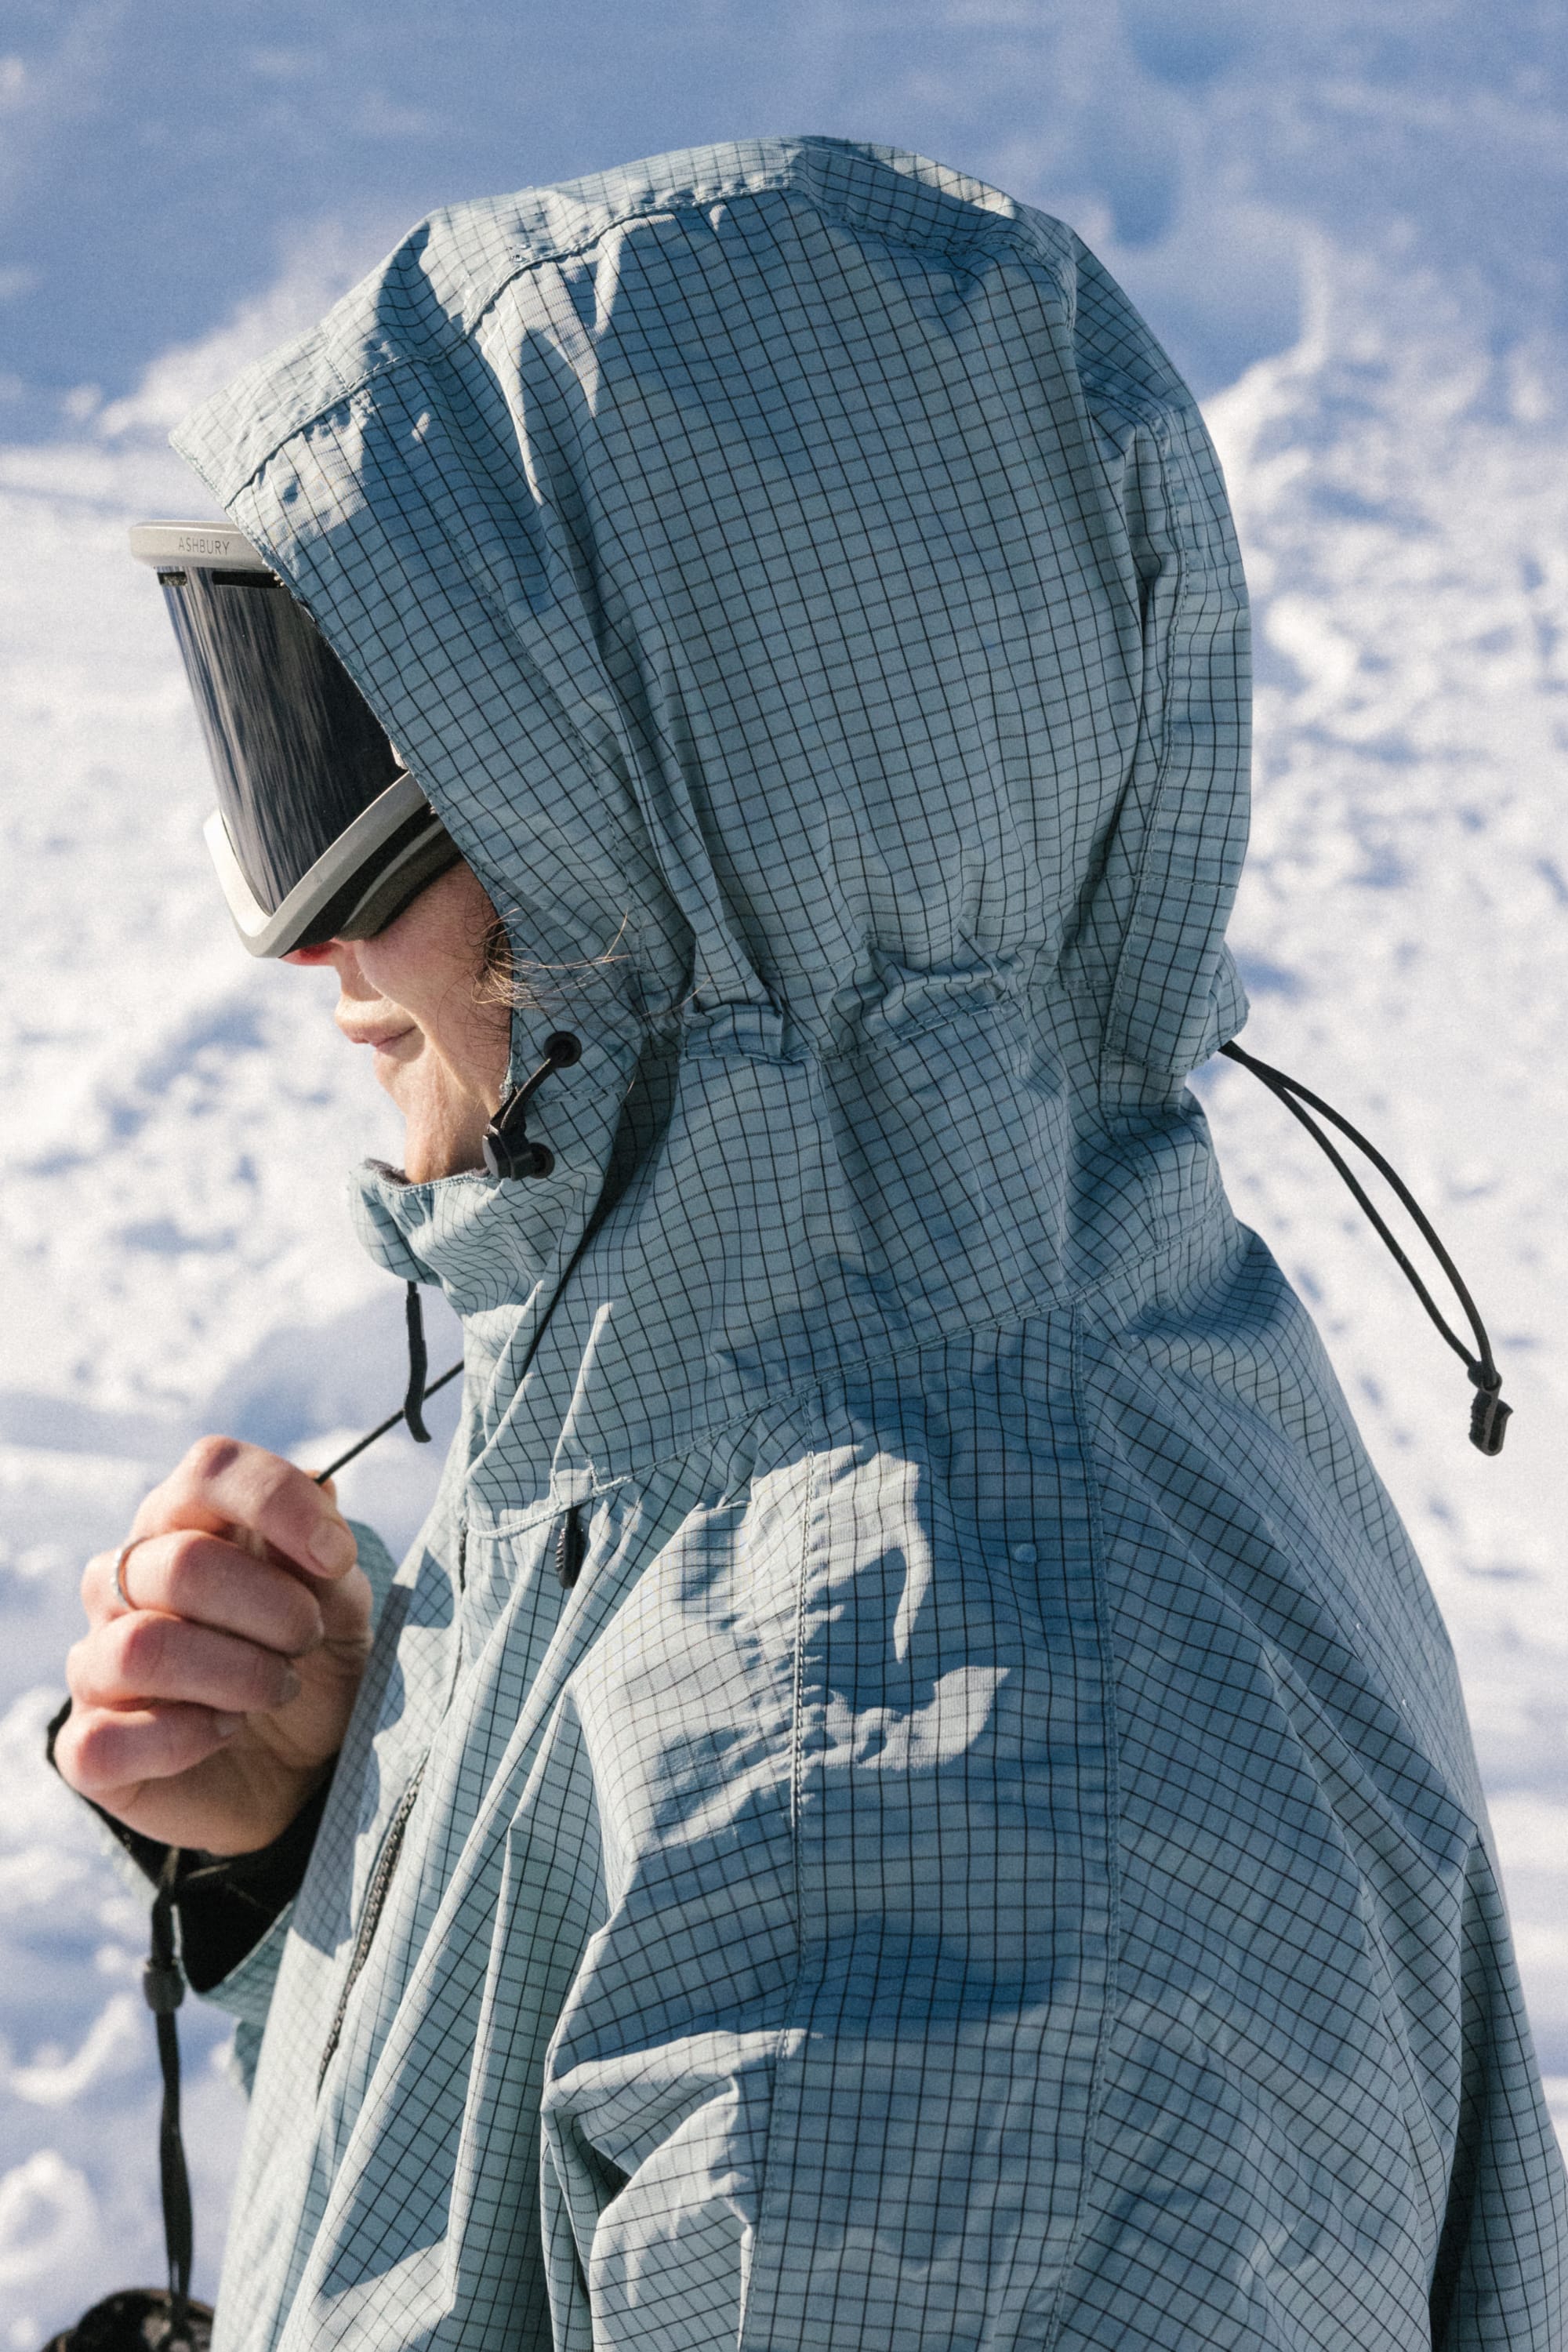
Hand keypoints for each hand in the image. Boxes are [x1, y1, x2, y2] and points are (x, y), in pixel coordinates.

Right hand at [55, 1437, 373, 1855]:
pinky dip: (185, 1739)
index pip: (212, 1470)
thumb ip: (326, 1554)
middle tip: (306, 1640)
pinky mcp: (87, 1746)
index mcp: (191, 1523)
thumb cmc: (315, 1666)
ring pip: (144, 1647)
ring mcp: (97, 1662)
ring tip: (275, 1690)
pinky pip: (109, 1738)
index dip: (278, 1502)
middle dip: (272, 1610)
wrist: (304, 1770)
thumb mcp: (342, 1608)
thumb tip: (321, 1487)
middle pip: (182, 1564)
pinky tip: (224, 1733)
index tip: (336, 1557)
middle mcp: (127, 1581)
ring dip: (237, 1675)